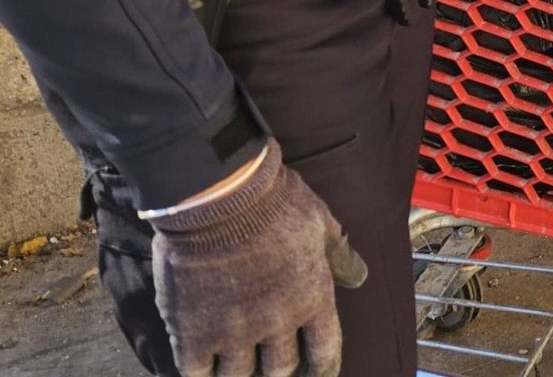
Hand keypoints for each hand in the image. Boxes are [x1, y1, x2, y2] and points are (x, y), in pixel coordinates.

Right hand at [151, 141, 367, 376]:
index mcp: (313, 299)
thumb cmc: (275, 201)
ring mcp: (234, 331)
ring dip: (239, 372)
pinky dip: (200, 371)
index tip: (314, 373)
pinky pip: (197, 371)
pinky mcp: (193, 332)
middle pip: (281, 371)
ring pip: (238, 376)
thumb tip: (359, 277)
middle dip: (277, 371)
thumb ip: (339, 255)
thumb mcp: (319, 222)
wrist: (219, 194)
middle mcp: (277, 324)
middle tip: (268, 366)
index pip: (325, 352)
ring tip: (234, 364)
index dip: (321, 369)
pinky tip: (201, 363)